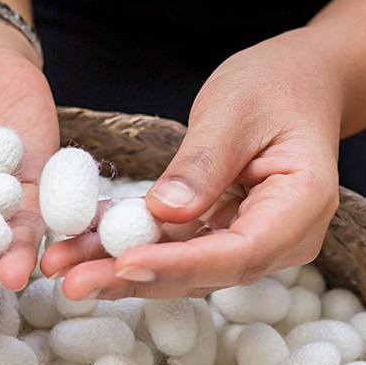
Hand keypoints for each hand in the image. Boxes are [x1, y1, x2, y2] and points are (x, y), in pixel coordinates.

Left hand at [43, 29, 342, 299]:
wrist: (304, 81)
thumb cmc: (277, 84)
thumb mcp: (234, 109)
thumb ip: (202, 163)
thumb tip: (163, 213)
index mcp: (303, 204)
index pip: (240, 252)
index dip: (180, 264)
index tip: (125, 263)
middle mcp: (287, 237)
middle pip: (207, 272)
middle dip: (135, 278)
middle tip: (72, 282)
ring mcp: (258, 241)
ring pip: (185, 268)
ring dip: (121, 268)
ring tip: (61, 267)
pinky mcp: (228, 236)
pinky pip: (177, 248)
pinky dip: (130, 246)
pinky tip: (81, 246)